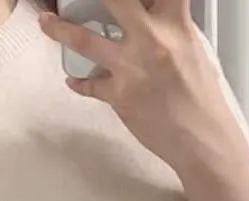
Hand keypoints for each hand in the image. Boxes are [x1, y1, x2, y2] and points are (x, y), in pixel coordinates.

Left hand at [39, 0, 236, 175]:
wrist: (201, 140)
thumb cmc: (200, 98)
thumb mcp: (191, 47)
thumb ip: (166, 25)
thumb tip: (145, 12)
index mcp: (176, 23)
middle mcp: (152, 40)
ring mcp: (132, 67)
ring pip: (84, 40)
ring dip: (60, 29)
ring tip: (46, 22)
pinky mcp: (119, 96)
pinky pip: (89, 84)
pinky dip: (80, 81)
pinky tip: (74, 79)